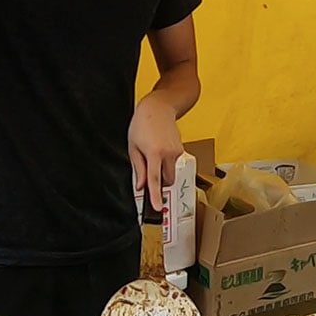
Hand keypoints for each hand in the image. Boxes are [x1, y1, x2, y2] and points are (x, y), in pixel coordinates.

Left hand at [128, 92, 182, 211]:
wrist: (158, 108)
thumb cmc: (142, 124)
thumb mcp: (133, 147)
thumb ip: (139, 169)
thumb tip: (141, 186)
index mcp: (154, 153)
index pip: (155, 180)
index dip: (155, 196)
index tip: (157, 208)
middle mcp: (169, 154)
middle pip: (167, 180)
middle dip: (159, 182)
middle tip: (148, 170)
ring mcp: (177, 152)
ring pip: (171, 172)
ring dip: (163, 171)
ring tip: (153, 153)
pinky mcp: (181, 149)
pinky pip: (173, 163)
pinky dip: (166, 162)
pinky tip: (159, 147)